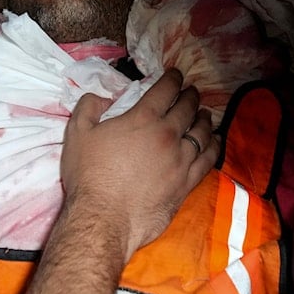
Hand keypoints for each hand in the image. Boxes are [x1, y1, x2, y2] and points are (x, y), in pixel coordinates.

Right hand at [61, 69, 218, 257]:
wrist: (104, 218)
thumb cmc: (89, 176)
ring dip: (204, 119)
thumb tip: (101, 98)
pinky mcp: (187, 182)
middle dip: (191, 96)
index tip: (176, 74)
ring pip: (201, 132)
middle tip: (192, 91)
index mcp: (143, 119)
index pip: (165, 90)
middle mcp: (167, 135)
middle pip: (187, 108)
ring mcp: (181, 159)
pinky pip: (208, 159)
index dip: (172, 78)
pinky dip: (214, 146)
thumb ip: (88, 107)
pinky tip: (215, 141)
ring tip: (205, 114)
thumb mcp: (77, 134)